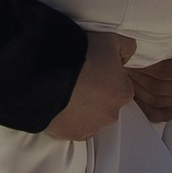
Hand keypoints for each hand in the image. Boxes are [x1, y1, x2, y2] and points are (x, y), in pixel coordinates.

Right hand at [41, 27, 135, 142]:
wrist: (45, 73)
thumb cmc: (80, 54)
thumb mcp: (110, 38)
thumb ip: (126, 48)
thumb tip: (126, 57)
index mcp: (124, 92)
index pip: (119, 85)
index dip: (105, 75)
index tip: (91, 68)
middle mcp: (112, 114)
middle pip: (106, 103)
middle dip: (95, 94)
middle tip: (78, 78)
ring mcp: (92, 127)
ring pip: (91, 116)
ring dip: (82, 106)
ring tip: (66, 90)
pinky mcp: (73, 134)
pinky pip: (75, 127)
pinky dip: (69, 118)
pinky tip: (59, 103)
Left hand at [126, 4, 171, 126]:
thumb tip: (160, 17)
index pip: (164, 72)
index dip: (142, 63)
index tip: (125, 51)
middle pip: (156, 88)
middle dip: (134, 74)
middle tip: (116, 61)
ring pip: (154, 101)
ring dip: (134, 87)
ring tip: (120, 70)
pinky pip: (158, 113)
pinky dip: (142, 105)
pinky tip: (131, 88)